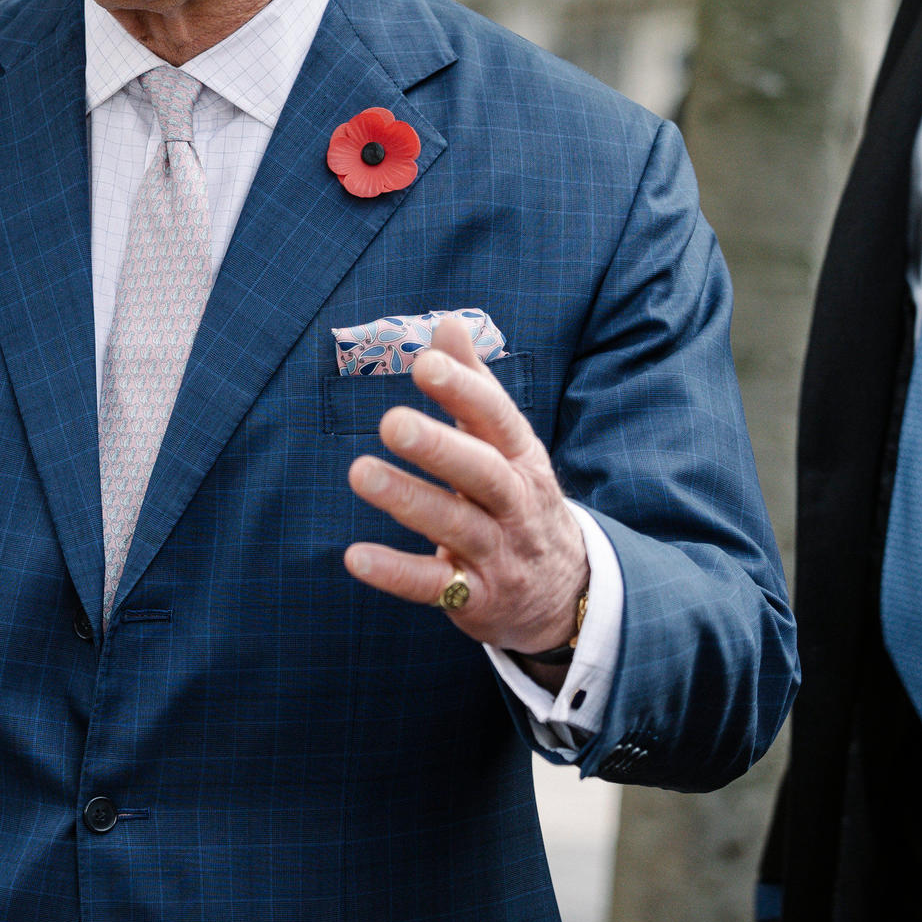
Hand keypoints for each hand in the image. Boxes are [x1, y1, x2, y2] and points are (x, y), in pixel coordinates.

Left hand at [343, 316, 587, 655]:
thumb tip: (447, 323)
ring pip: (455, 525)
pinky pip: (434, 586)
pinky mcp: (476, 598)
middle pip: (481, 472)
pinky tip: (355, 557)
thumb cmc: (519, 499)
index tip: (425, 363)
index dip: (463, 390)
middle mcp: (515, 503)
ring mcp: (498, 553)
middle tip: (391, 422)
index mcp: (522, 458)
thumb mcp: (508, 445)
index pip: (496, 418)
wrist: (565, 593)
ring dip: (408, 499)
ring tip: (359, 473)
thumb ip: (475, 386)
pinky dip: (396, 572)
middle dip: (438, 446)